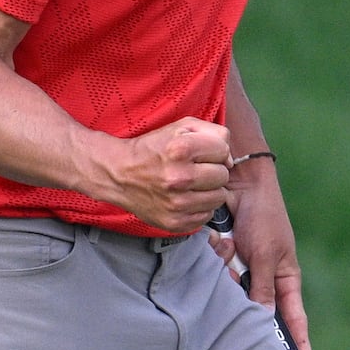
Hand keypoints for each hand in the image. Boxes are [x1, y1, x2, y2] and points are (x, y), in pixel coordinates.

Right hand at [107, 118, 231, 233]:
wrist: (119, 174)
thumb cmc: (153, 148)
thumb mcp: (181, 126)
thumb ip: (213, 133)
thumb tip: (230, 160)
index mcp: (180, 149)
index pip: (223, 151)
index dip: (215, 150)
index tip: (201, 152)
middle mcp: (179, 178)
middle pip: (223, 175)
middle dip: (213, 170)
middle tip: (195, 169)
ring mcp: (177, 204)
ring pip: (219, 198)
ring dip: (209, 190)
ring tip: (191, 184)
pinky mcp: (175, 223)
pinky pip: (207, 216)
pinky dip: (200, 207)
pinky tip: (186, 198)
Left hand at [223, 176, 313, 349]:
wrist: (239, 180)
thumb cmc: (263, 215)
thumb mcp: (267, 254)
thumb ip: (262, 289)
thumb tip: (263, 321)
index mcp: (285, 277)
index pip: (295, 317)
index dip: (300, 342)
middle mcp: (263, 275)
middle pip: (252, 307)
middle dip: (241, 293)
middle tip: (237, 269)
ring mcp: (241, 266)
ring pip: (228, 289)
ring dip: (226, 266)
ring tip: (229, 243)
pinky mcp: (222, 256)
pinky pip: (214, 270)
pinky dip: (215, 254)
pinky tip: (217, 238)